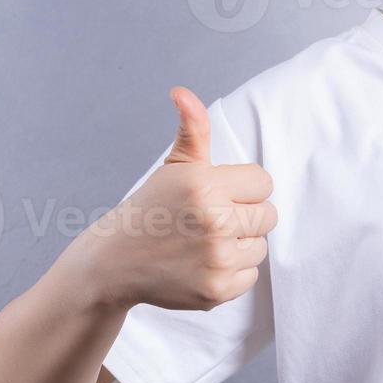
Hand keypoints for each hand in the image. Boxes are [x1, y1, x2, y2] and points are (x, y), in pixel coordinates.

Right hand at [74, 86, 277, 311]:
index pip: (264, 183)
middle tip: (211, 220)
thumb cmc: (151, 209)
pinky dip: (232, 272)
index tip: (219, 196)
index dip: (243, 189)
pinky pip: (251, 275)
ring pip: (261, 246)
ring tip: (205, 242)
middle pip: (268, 215)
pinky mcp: (217, 289)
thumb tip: (183, 92)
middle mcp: (214, 221)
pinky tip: (203, 264)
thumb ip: (193, 130)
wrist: (114, 263)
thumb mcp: (174, 168)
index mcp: (205, 185)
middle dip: (245, 215)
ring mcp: (217, 258)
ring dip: (240, 244)